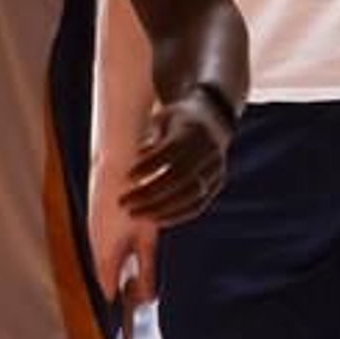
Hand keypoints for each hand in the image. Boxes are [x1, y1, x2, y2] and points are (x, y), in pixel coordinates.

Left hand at [116, 89, 232, 229]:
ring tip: (133, 213)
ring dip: (160, 209)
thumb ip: (148, 139)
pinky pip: (197, 206)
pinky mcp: (216, 184)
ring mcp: (216, 169)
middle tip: (123, 202)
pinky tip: (153, 218)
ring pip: (190, 196)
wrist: (212, 120)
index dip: (150, 166)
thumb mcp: (162, 120)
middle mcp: (209, 151)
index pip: (172, 151)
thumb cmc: (175, 120)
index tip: (127, 177)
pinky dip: (175, 215)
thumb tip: (127, 161)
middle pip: (181, 178)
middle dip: (150, 193)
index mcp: (194, 131)